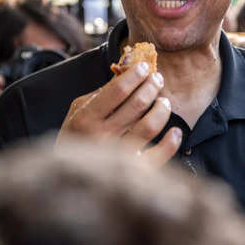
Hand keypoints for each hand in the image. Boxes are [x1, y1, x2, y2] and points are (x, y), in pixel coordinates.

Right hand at [57, 61, 181, 166]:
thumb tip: (127, 74)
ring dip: (161, 109)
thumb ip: (100, 93)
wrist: (68, 176)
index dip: (134, 75)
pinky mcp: (131, 172)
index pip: (117, 90)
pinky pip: (157, 156)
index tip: (144, 67)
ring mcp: (116, 155)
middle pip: (137, 104)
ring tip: (163, 102)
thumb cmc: (75, 136)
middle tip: (158, 80)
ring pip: (149, 126)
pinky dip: (170, 143)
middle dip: (151, 87)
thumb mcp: (78, 110)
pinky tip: (175, 132)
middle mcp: (101, 136)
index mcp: (86, 118)